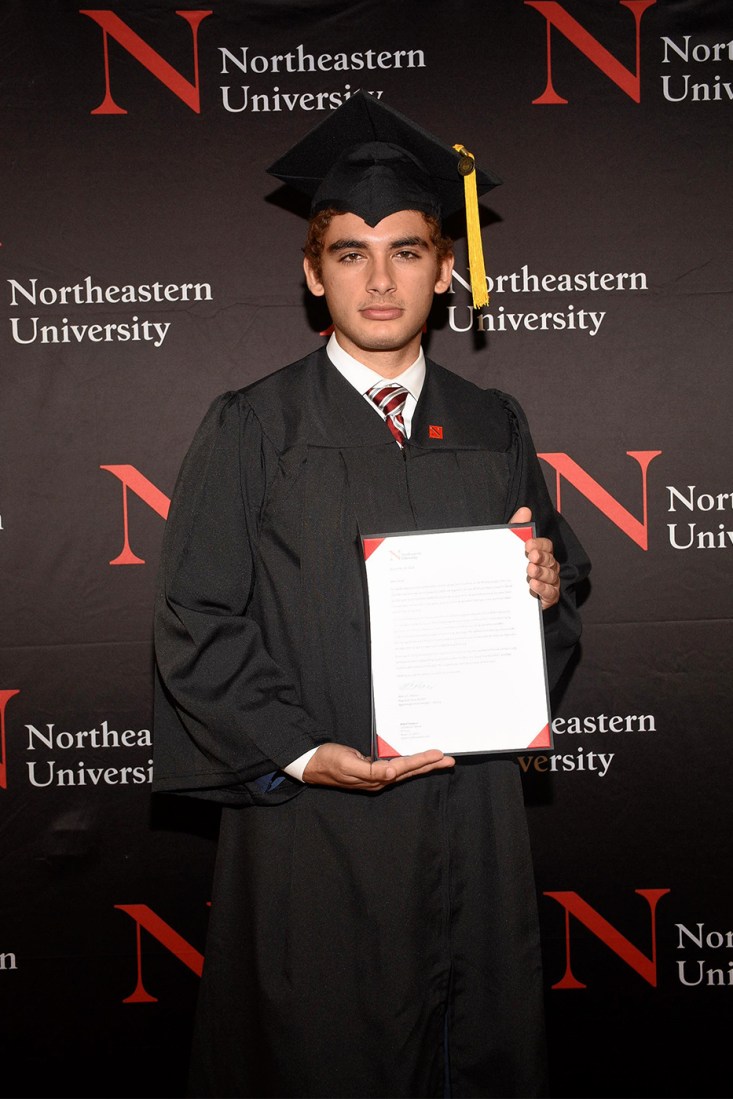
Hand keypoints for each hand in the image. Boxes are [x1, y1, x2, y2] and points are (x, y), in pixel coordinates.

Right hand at [302, 742, 454, 789]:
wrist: (313, 763)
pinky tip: (418, 760)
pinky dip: (411, 762)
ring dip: (424, 765)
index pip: (404, 768)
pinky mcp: (373, 770)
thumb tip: (391, 773)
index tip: (438, 755)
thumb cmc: (329, 761)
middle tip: (450, 760)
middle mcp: (380, 779)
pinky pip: (398, 766)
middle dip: (431, 765)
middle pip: (410, 771)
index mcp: (375, 778)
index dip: (422, 761)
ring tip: (441, 760)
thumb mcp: (347, 763)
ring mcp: (377, 776)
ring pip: (407, 770)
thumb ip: (369, 770)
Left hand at [509, 506, 559, 610]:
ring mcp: (549, 582)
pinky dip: (543, 588)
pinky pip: (550, 593)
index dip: (539, 544)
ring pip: (551, 576)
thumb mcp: (509, 546)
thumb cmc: (510, 567)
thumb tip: (525, 510)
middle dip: (541, 558)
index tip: (528, 544)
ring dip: (541, 573)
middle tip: (530, 557)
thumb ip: (516, 528)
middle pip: (550, 560)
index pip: (546, 546)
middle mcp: (548, 567)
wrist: (501, 595)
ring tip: (530, 571)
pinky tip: (533, 585)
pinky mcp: (547, 598)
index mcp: (541, 553)